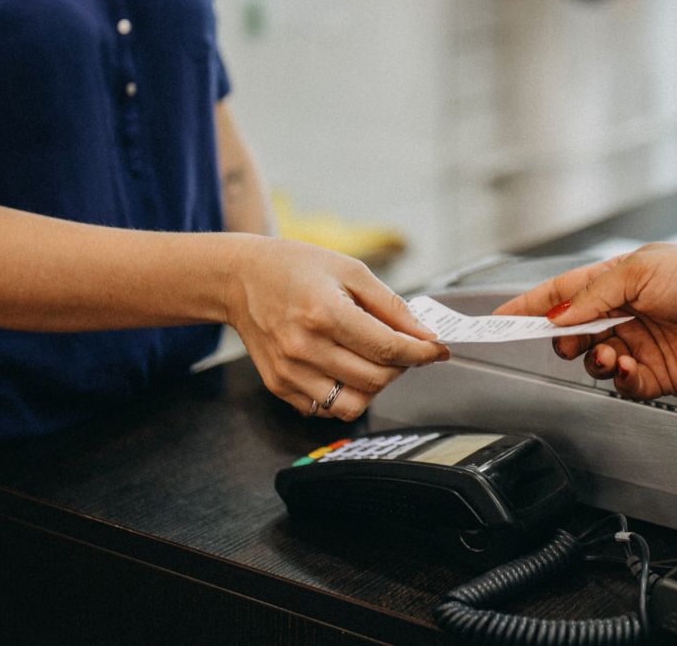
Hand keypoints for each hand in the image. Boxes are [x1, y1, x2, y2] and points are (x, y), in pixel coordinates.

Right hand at [225, 238, 448, 419]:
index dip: (421, 353)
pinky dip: (344, 394)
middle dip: (400, 367)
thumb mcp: (350, 271)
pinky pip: (325, 409)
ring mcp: (289, 371)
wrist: (240, 279)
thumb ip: (391, 306)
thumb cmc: (296, 268)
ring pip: (352, 405)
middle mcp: (304, 347)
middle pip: (375, 380)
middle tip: (401, 349)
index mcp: (324, 313)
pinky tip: (343, 368)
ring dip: (373, 387)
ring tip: (371, 361)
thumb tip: (425, 335)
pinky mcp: (279, 385)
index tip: (436, 350)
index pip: (387, 348)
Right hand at [493, 244, 676, 398]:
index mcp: (613, 283)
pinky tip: (629, 366)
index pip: (559, 295)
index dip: (528, 307)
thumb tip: (559, 316)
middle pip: (569, 333)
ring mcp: (635, 345)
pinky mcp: (652, 375)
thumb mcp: (640, 271)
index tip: (501, 320)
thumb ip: (593, 296)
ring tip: (611, 351)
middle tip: (571, 339)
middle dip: (563, 339)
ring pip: (591, 361)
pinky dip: (618, 378)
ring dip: (593, 358)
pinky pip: (620, 384)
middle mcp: (621, 314)